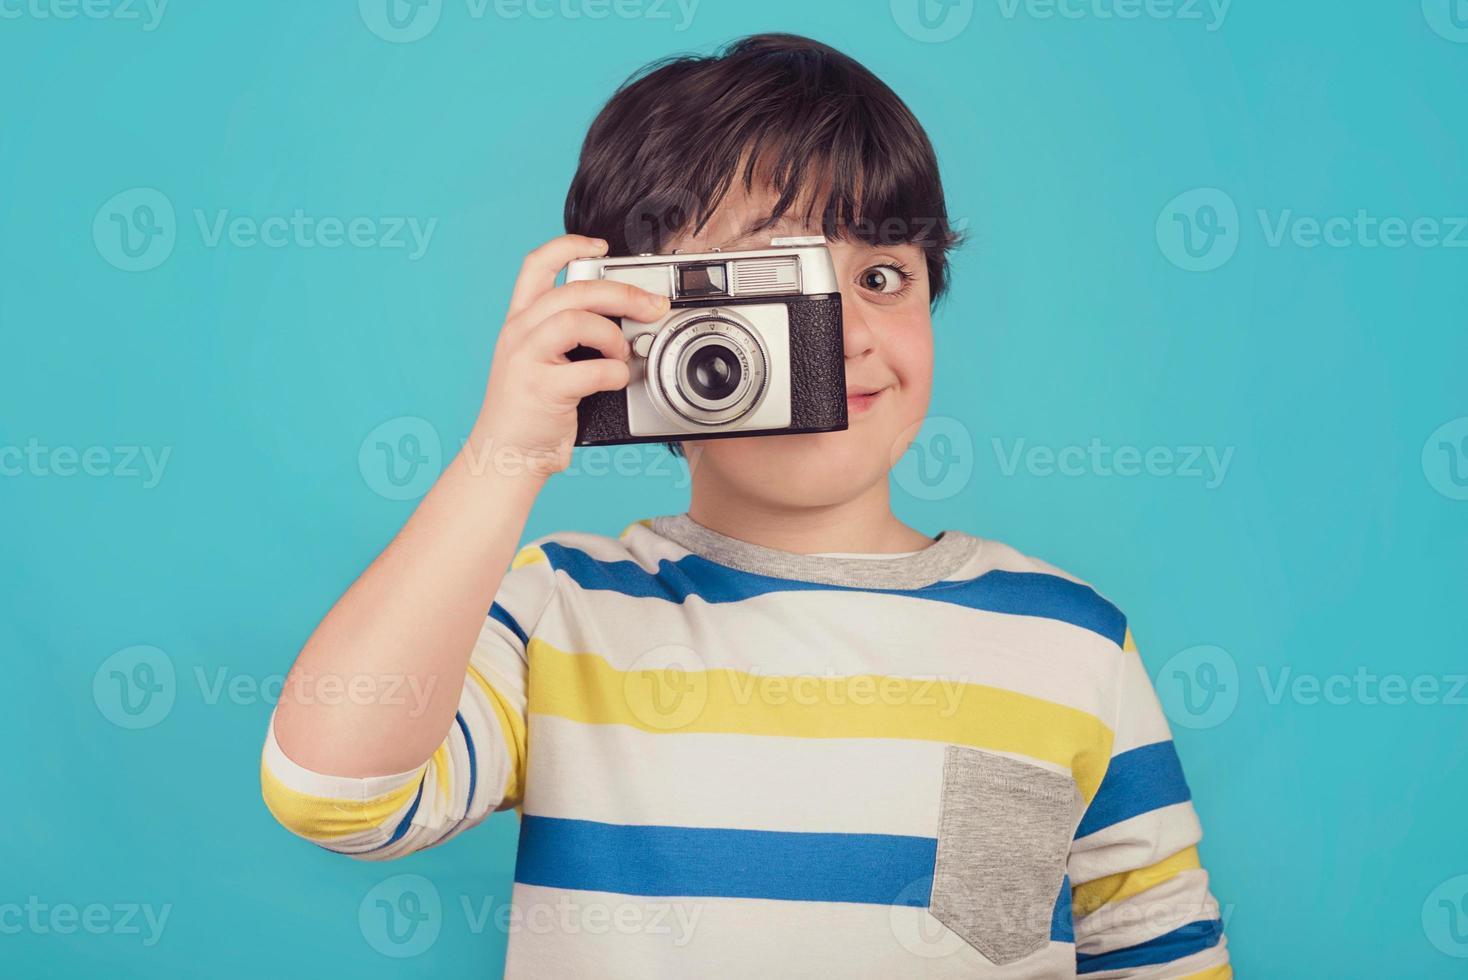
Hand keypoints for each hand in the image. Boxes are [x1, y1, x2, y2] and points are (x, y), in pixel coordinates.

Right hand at [469, 234, 669, 478]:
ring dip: (612, 335)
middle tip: (652, 306)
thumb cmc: (532, 410)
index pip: (536, 264)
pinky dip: (615, 374)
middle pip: (572, 289)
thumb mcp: (539, 359)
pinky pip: (591, 370)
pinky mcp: (540, 389)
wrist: (506, 454)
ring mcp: (525, 359)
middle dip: (621, 292)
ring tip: (622, 355)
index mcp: (520, 321)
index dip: (569, 245)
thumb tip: (628, 319)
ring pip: (575, 319)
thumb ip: (568, 334)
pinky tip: (616, 382)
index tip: (601, 246)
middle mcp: (518, 333)